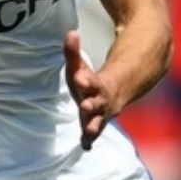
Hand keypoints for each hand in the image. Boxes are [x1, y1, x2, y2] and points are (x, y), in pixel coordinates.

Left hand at [63, 30, 113, 150]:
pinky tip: (86, 147)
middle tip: (85, 105)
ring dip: (93, 127)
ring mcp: (99, 115)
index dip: (86, 79)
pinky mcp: (95, 124)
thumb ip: (72, 51)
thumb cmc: (87, 80)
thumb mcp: (79, 65)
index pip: (91, 81)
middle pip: (97, 102)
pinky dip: (89, 140)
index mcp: (95, 84)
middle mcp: (100, 100)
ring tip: (89, 133)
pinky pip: (93, 133)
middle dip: (91, 104)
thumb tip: (70, 32)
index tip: (80, 77)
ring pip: (98, 121)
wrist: (110, 95)